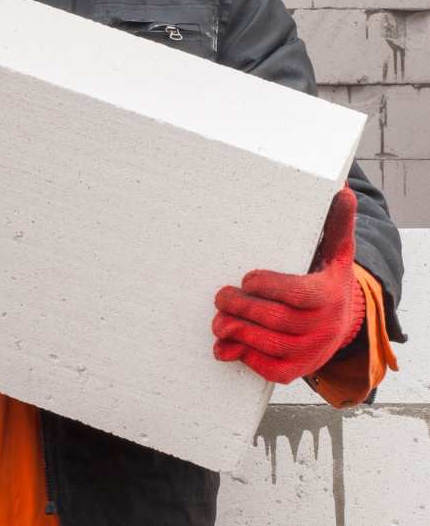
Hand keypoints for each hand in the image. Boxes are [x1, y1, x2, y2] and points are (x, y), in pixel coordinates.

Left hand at [212, 185, 365, 383]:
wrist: (344, 323)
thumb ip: (336, 224)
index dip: (268, 286)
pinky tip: (225, 345)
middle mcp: (323, 328)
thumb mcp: (337, 252)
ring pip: (267, 344)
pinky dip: (243, 357)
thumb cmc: (328, 280)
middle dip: (241, 306)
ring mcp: (310, 352)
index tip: (246, 278)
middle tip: (220, 295)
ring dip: (236, 330)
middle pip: (275, 319)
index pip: (297, 293)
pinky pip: (268, 368)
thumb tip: (342, 191)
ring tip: (218, 318)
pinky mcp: (297, 370)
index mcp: (329, 295)